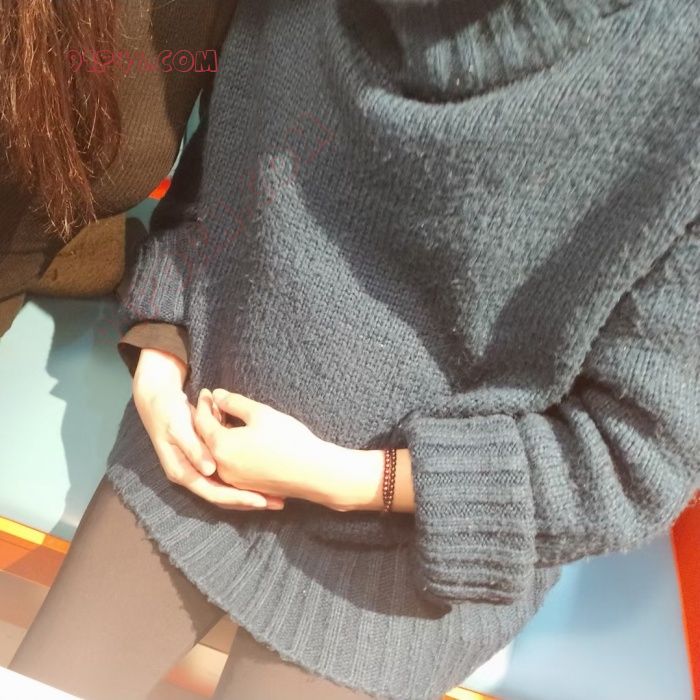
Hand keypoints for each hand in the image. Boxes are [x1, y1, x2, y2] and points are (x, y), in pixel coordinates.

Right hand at [133, 349, 284, 509]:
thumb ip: (193, 448)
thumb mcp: (179, 427)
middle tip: (277, 503)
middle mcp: (192, 475)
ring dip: (251, 493)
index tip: (260, 500)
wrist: (158, 401)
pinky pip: (229, 477)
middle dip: (249, 501)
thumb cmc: (168, 412)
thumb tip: (210, 470)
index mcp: (182, 472)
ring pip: (228, 489)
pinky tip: (265, 481)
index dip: (237, 498)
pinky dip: (246, 480)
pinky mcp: (208, 461)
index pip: (213, 493)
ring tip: (277, 498)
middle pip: (223, 496)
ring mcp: (200, 469)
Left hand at [194, 388, 386, 510]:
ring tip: (227, 419)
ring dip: (218, 436)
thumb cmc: (288, 440)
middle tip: (215, 403)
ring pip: (216, 454)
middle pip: (205, 440)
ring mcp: (233, 480)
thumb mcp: (260, 413)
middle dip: (208, 420)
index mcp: (221, 447)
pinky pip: (229, 465)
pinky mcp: (246, 487)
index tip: (208, 391)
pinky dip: (228, 450)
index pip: (201, 422)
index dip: (204, 404)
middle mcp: (221, 467)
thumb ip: (234, 402)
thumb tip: (218, 395)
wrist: (313, 473)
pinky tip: (240, 438)